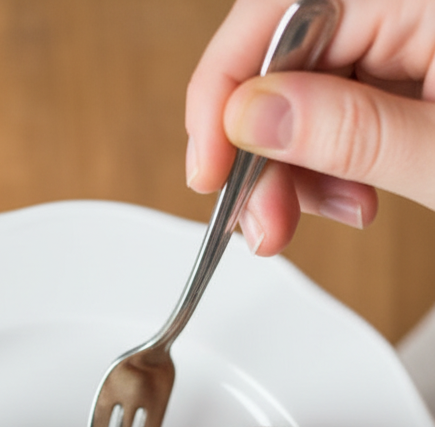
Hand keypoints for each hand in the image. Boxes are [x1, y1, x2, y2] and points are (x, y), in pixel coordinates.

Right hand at [186, 0, 434, 254]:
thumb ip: (351, 131)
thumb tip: (250, 119)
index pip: (276, 15)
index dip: (224, 92)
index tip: (210, 171)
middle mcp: (397, 4)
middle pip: (279, 59)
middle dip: (260, 150)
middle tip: (264, 221)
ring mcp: (398, 32)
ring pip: (297, 92)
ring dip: (290, 168)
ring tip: (327, 213)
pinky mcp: (401, 64)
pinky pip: (333, 105)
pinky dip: (324, 163)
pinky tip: (348, 195)